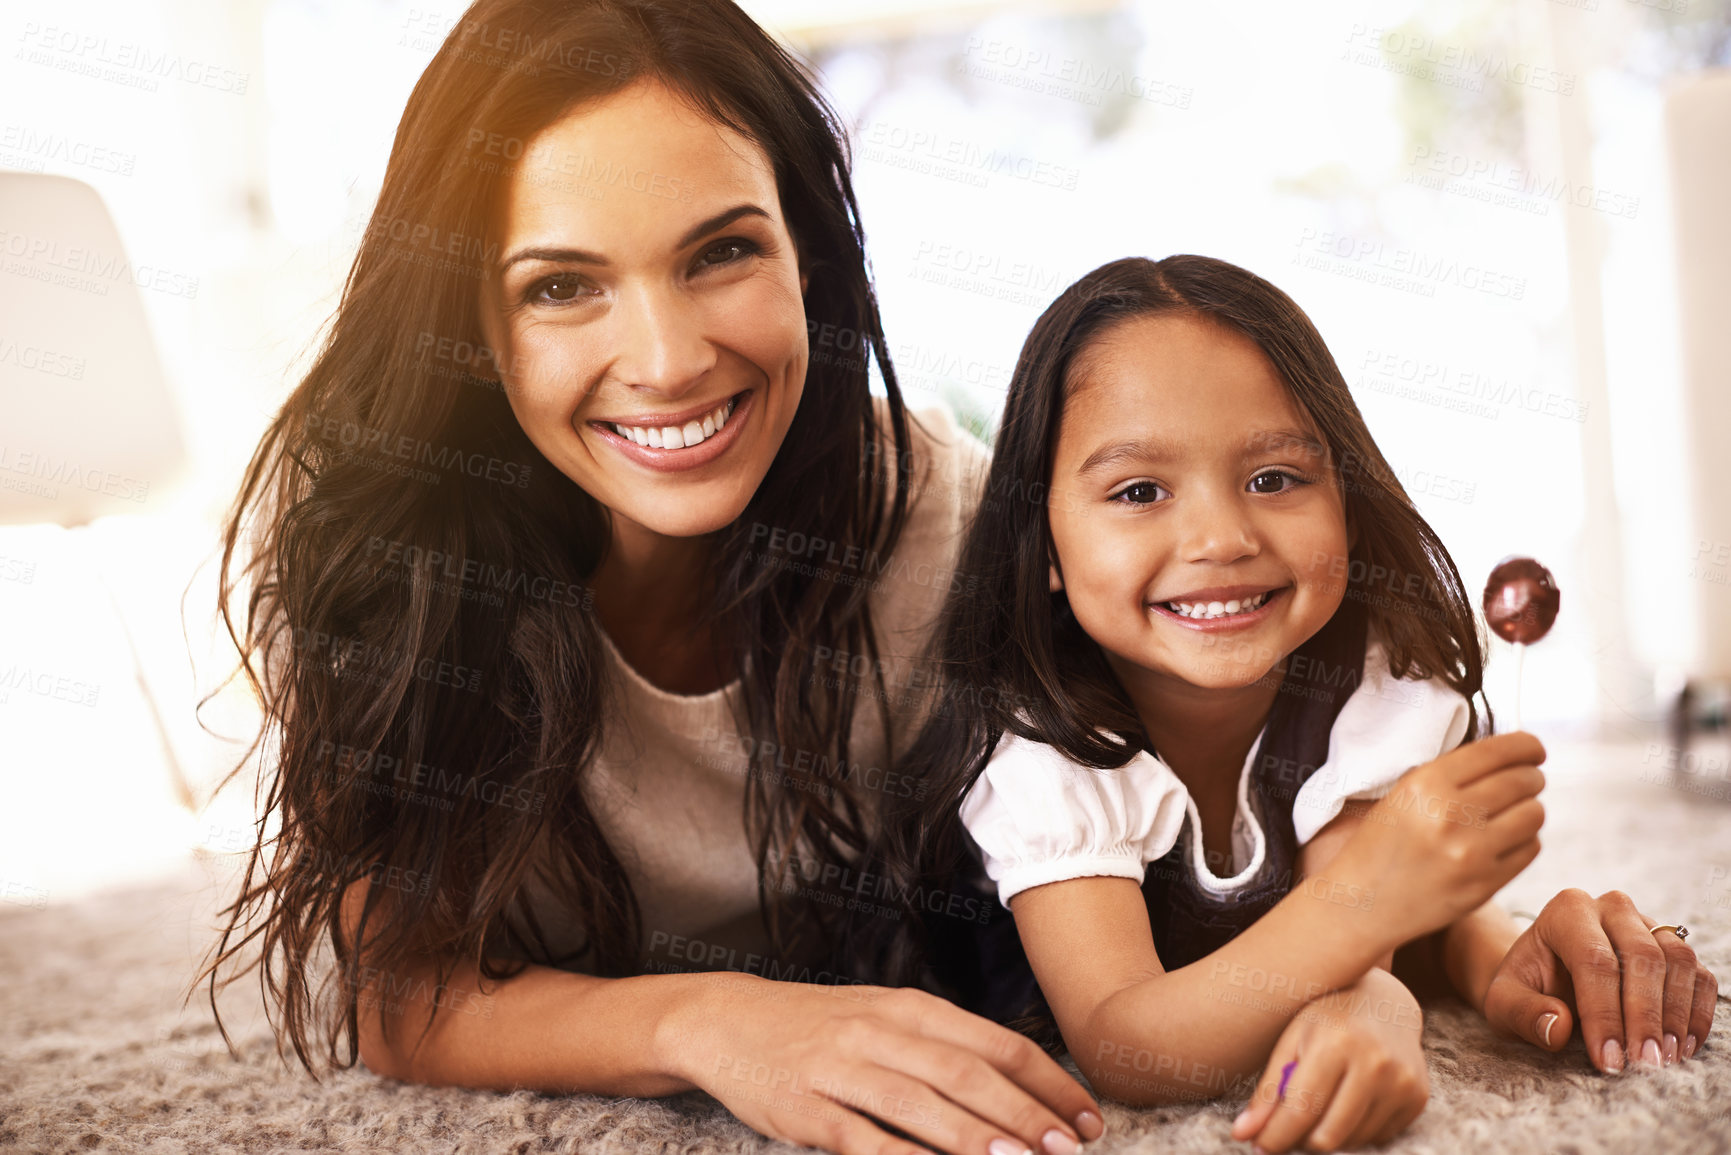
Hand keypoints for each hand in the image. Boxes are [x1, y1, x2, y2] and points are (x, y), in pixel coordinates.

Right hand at [664, 975, 1103, 1154]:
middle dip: (1026, 1115)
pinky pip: (861, 1139)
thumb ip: (943, 1046)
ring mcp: (840, 1069)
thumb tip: (1020, 1087)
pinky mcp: (803, 1108)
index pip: (995, 1042)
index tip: (1087, 1117)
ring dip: (975, 1139)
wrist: (727, 1020)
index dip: (1047, 1082)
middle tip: (1069, 1149)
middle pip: (967, 1074)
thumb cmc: (821, 1025)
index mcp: (909, 1006)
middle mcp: (880, 1031)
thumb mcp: (884, 1017)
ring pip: (921, 1105)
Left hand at [1230, 969, 1427, 1151]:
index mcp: (1336, 1043)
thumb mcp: (1291, 1040)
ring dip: (1327, 1136)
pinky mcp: (1418, 1097)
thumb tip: (1242, 1134)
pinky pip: (1378, 1137)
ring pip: (1353, 1141)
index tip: (1259, 1147)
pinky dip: (1355, 1131)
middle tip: (1287, 1130)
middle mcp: (1375, 1064)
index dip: (1276, 1137)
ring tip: (1317, 1109)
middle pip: (1329, 1135)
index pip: (1302, 1109)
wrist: (1385, 1001)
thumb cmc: (1327, 1017)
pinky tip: (1346, 1103)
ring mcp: (1402, 1082)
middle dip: (1300, 1142)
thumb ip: (1269, 1090)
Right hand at [1328, 732, 1546, 946]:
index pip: (1496, 752)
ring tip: (1513, 812)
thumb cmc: (1381, 844)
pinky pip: (1530, 849)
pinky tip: (1505, 840)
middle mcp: (1449, 815)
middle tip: (1527, 781)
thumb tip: (1509, 756)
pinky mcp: (1484, 885)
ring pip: (1533, 814)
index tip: (1533, 749)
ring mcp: (1470, 853)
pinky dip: (1525, 840)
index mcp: (1424, 784)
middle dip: (1530, 777)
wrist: (1361, 902)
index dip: (1526, 745)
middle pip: (1522, 781)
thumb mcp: (1403, 795)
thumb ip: (1451, 775)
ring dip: (1529, 809)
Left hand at [1482, 889, 1718, 1072]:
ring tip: (1664, 1060)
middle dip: (1645, 1016)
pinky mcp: (1673, 947)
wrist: (1546, 975)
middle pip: (1643, 957)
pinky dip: (1697, 1012)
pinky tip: (1683, 1048)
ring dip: (1677, 1015)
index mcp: (1566, 910)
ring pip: (1678, 961)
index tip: (1609, 1060)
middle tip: (1644, 1065)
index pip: (1594, 959)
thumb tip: (1558, 1026)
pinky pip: (1699, 975)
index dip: (1604, 1013)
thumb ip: (1522, 1013)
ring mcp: (1648, 924)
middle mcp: (1612, 907)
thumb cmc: (1524, 988)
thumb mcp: (1503, 1002)